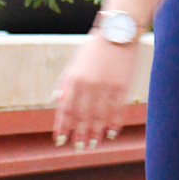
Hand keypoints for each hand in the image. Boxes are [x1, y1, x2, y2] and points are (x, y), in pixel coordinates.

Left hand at [53, 32, 139, 150]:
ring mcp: (106, 86)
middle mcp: (88, 85)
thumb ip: (65, 82)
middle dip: (78, 134)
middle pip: (81, 116)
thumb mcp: (75, 63)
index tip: (60, 140)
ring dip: (95, 132)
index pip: (65, 108)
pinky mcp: (122, 86)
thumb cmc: (95, 48)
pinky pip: (116, 110)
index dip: (62, 126)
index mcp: (74, 79)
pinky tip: (110, 133)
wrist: (118, 32)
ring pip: (99, 116)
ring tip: (92, 144)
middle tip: (78, 148)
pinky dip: (113, 123)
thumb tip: (57, 101)